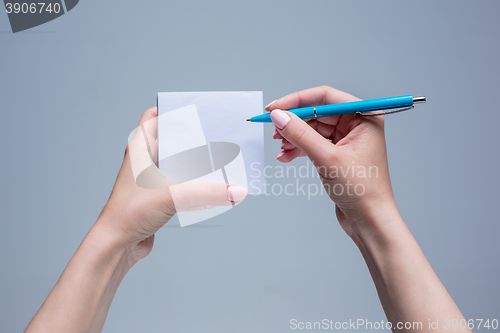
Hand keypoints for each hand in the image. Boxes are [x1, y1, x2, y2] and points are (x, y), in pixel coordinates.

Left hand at [97, 107, 247, 264]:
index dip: (173, 110)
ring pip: (177, 162)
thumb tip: (238, 191)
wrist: (117, 245)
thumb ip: (208, 193)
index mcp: (140, 148)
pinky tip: (211, 184)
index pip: (154, 117)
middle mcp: (144, 160)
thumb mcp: (173, 196)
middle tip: (216, 135)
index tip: (196, 109)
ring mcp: (151, 178)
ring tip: (219, 158)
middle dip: (193, 137)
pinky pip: (180, 181)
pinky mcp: (158, 195)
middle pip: (171, 139)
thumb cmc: (130, 213)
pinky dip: (194, 181)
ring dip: (196, 162)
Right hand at [267, 86, 396, 240]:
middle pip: (316, 112)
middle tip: (273, 129)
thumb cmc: (362, 191)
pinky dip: (298, 148)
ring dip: (293, 137)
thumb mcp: (327, 159)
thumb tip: (279, 116)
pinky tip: (285, 157)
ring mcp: (346, 139)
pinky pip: (312, 143)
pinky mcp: (337, 153)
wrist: (369, 221)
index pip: (325, 97)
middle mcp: (357, 124)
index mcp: (364, 117)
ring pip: (312, 129)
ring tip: (280, 148)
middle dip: (293, 122)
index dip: (297, 100)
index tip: (275, 108)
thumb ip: (301, 134)